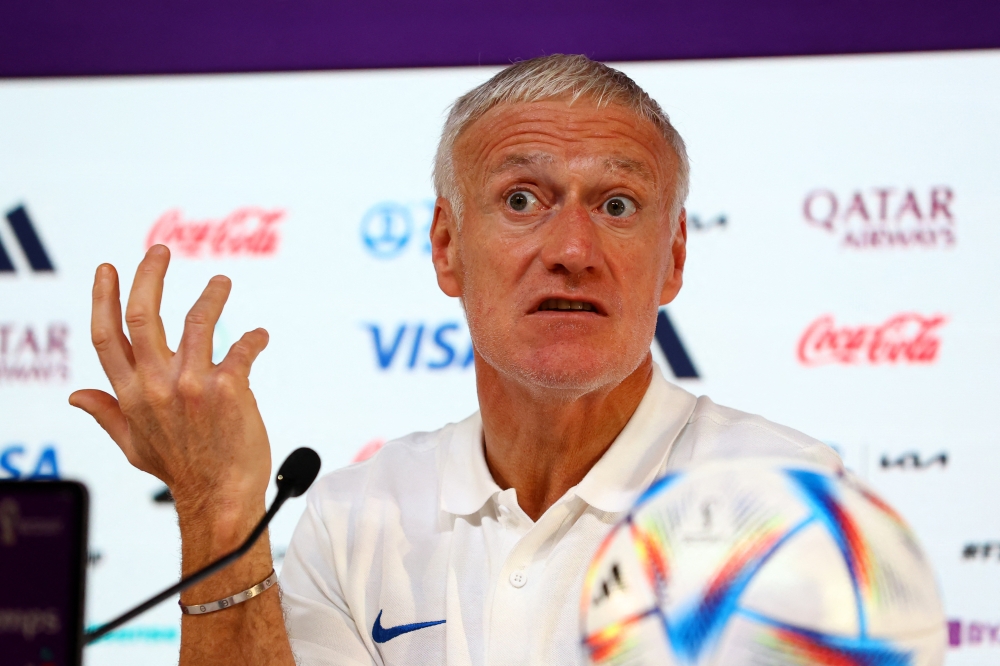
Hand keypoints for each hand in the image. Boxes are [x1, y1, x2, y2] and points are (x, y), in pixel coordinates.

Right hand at [70, 245, 271, 530]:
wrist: (221, 497)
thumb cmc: (181, 470)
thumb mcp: (134, 445)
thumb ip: (108, 414)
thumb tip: (77, 395)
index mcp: (130, 396)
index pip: (106, 337)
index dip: (103, 298)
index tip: (109, 268)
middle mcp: (157, 386)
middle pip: (143, 316)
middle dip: (150, 276)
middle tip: (161, 251)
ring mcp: (192, 386)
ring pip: (196, 322)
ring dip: (211, 296)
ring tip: (221, 282)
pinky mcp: (229, 389)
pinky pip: (241, 348)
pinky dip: (252, 338)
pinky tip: (259, 336)